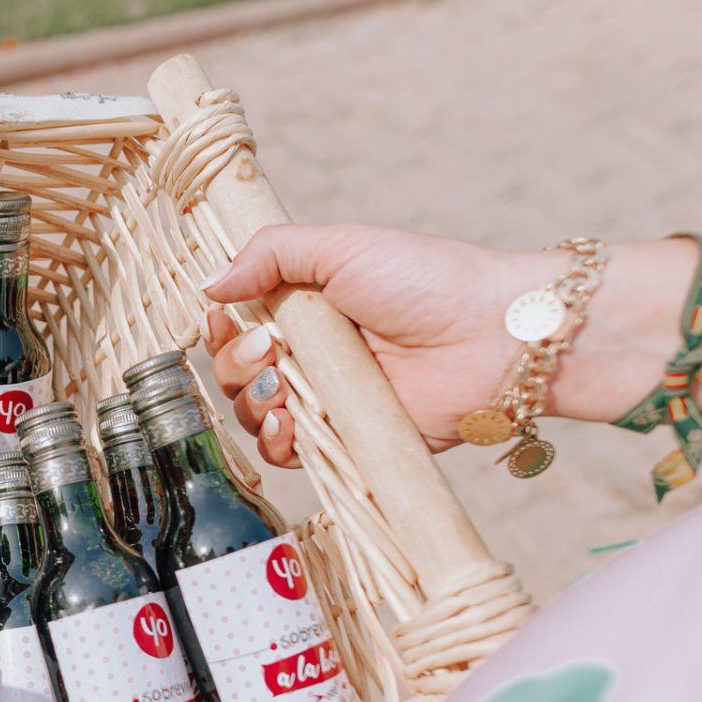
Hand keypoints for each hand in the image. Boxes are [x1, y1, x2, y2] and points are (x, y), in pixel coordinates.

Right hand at [199, 224, 554, 465]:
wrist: (494, 337)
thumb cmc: (427, 281)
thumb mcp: (343, 246)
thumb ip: (270, 254)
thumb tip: (208, 283)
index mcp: (309, 308)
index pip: (240, 325)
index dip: (222, 328)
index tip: (220, 318)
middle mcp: (314, 356)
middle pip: (240, 374)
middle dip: (237, 364)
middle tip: (271, 349)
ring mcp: (330, 400)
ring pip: (257, 416)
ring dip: (252, 403)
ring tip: (280, 389)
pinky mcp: (349, 439)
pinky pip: (291, 455)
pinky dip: (276, 443)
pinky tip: (288, 423)